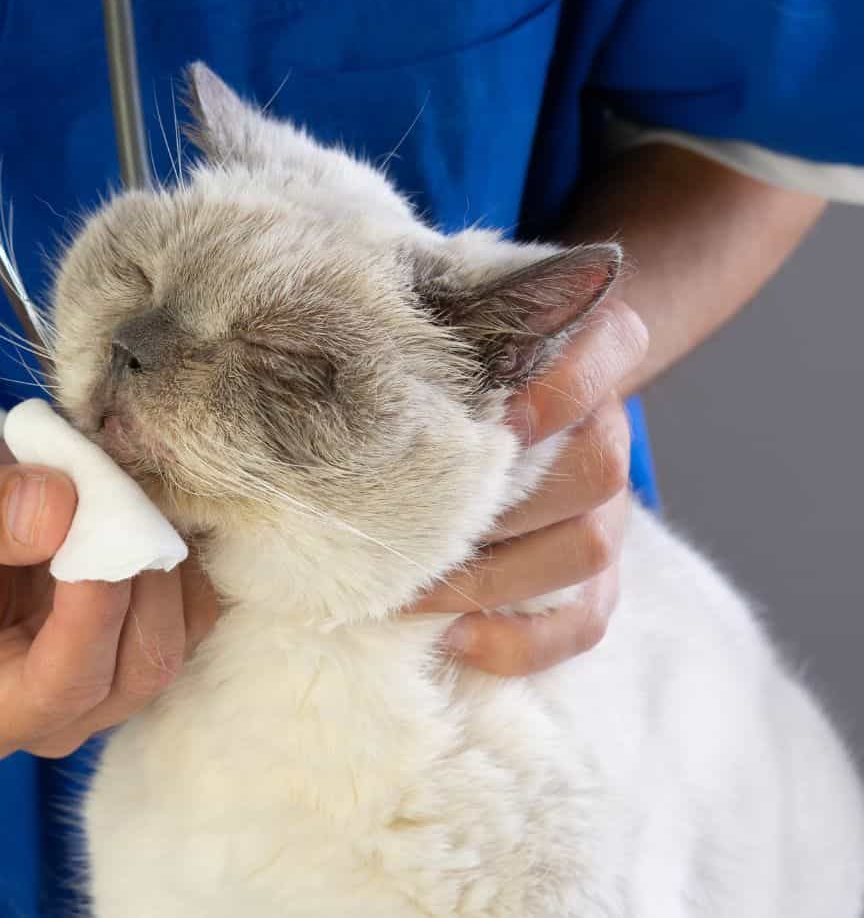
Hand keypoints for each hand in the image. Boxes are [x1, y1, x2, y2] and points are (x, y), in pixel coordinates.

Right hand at [0, 423, 217, 766]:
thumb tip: (59, 512)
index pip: (61, 687)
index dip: (94, 607)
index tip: (91, 518)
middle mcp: (44, 720)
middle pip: (133, 671)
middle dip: (137, 575)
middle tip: (114, 487)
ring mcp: (96, 690)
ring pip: (172, 642)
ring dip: (162, 559)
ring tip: (118, 488)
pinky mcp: (132, 646)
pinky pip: (190, 613)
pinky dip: (179, 556)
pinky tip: (136, 506)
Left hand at [409, 299, 648, 674]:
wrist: (492, 398)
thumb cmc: (448, 358)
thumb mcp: (442, 321)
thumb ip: (428, 324)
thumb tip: (345, 339)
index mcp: (586, 350)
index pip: (616, 347)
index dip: (566, 386)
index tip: (500, 415)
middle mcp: (608, 429)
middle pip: (596, 470)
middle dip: (500, 505)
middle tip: (408, 521)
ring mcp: (608, 507)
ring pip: (588, 547)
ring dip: (496, 576)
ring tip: (409, 589)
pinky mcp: (594, 573)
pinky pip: (585, 619)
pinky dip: (522, 640)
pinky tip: (453, 639)